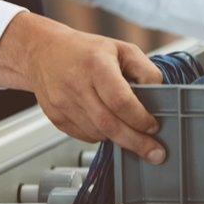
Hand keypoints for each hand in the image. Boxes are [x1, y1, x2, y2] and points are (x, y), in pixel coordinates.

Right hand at [0, 12, 165, 163]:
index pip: (120, 101)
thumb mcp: (123, 49)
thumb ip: (146, 70)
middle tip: (156, 154)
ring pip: (98, 133)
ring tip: (134, 135)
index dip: (140, 118)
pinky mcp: (56, 118)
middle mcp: (76, 86)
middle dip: (136, 142)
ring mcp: (63, 104)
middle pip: (109, 124)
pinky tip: (109, 125)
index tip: (154, 127)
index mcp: (96, 65)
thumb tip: (160, 93)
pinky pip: (85, 136)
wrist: (43, 52)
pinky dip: (102, 136)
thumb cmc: (85, 50)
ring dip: (119, 138)